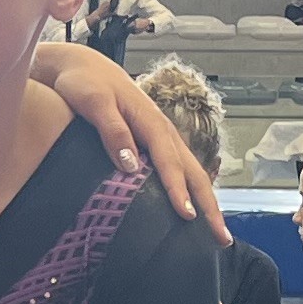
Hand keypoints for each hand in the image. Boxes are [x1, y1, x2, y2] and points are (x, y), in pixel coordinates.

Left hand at [35, 45, 227, 243]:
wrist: (81, 65)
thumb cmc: (83, 83)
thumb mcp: (92, 102)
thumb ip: (112, 130)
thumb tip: (130, 165)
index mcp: (150, 122)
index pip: (169, 162)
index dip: (179, 189)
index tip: (188, 217)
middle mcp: (162, 130)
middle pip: (192, 171)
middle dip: (209, 205)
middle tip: (222, 238)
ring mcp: (161, 136)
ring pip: (191, 172)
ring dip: (206, 202)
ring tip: (217, 233)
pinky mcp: (153, 141)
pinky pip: (179, 169)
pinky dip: (191, 191)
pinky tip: (191, 211)